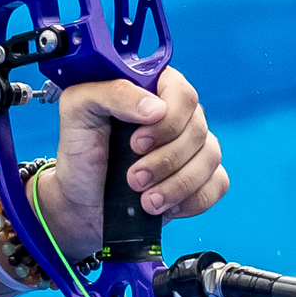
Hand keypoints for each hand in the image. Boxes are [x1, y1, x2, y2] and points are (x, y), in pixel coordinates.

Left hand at [33, 68, 227, 257]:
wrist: (80, 201)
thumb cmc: (80, 152)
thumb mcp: (78, 110)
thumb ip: (110, 92)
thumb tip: (155, 107)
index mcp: (152, 90)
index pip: (182, 93)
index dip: (167, 121)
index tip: (136, 143)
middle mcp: (178, 116)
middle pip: (198, 130)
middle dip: (164, 161)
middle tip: (132, 178)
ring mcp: (192, 147)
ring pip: (210, 159)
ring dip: (177, 185)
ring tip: (146, 200)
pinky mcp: (199, 178)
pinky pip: (217, 184)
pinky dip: (193, 200)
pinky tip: (165, 206)